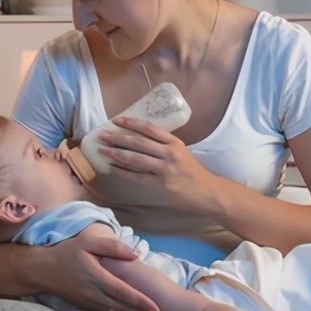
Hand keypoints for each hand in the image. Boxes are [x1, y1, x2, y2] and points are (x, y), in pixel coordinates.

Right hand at [45, 231, 162, 310]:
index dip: (142, 302)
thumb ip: (113, 246)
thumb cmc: (66, 253)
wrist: (41, 271)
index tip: (159, 310)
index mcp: (97, 278)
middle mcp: (94, 294)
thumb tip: (136, 254)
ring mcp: (90, 303)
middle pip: (125, 308)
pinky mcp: (86, 307)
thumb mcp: (88, 242)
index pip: (124, 293)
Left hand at [97, 116, 214, 211]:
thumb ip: (163, 145)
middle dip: (118, 138)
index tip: (116, 120)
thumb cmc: (192, 170)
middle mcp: (169, 154)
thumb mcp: (181, 151)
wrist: (207, 191)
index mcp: (174, 142)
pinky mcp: (161, 184)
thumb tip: (138, 138)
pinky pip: (138, 177)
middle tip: (103, 135)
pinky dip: (124, 172)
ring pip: (136, 159)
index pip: (150, 128)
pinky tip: (113, 168)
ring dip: (117, 154)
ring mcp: (165, 170)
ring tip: (103, 150)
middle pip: (139, 143)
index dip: (132, 123)